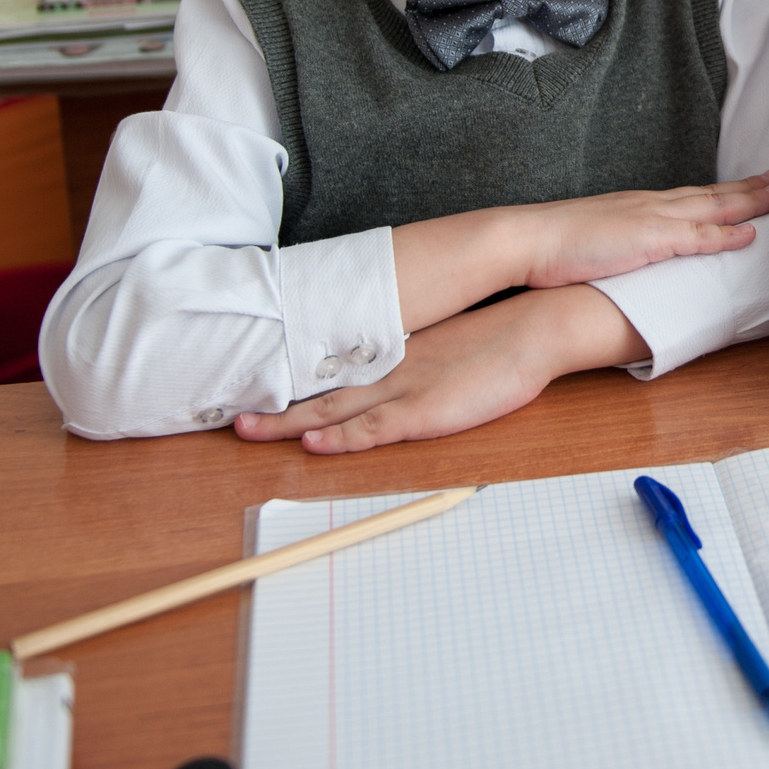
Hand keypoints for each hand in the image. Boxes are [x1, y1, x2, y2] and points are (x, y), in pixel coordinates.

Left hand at [235, 285, 642, 453]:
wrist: (536, 326)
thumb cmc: (502, 341)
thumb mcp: (454, 349)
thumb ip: (427, 362)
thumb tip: (406, 372)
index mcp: (400, 357)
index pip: (338, 375)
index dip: (298, 388)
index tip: (263, 394)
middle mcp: (393, 371)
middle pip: (323, 392)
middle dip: (274, 409)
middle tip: (232, 417)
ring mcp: (407, 389)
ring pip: (335, 410)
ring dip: (290, 423)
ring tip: (249, 429)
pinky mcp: (426, 408)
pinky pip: (374, 427)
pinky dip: (341, 436)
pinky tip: (315, 442)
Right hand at [524, 170, 768, 288]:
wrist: (527, 240)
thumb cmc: (554, 245)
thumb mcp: (598, 240)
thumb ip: (621, 243)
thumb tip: (632, 253)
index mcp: (640, 206)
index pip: (692, 196)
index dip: (724, 192)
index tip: (752, 185)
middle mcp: (650, 205)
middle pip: (711, 194)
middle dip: (749, 188)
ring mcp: (651, 220)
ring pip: (712, 207)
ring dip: (749, 202)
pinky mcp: (647, 239)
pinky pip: (695, 237)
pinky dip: (725, 234)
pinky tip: (750, 233)